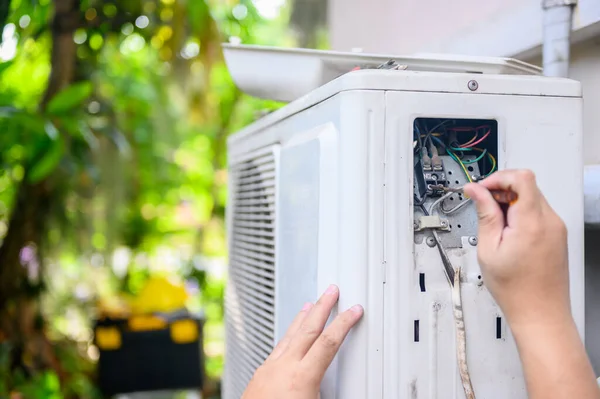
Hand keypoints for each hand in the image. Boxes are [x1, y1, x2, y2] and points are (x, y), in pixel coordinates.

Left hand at [242, 285, 363, 398]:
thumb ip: (333, 395)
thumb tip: (351, 392)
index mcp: (302, 378)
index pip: (328, 342)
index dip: (344, 324)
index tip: (354, 310)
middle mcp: (284, 368)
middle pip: (308, 329)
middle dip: (323, 307)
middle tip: (331, 291)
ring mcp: (269, 369)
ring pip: (289, 335)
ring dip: (302, 317)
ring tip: (310, 304)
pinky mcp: (260, 374)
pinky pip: (278, 346)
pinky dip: (288, 334)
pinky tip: (289, 335)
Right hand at [466, 170, 598, 397]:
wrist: (540, 312)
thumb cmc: (516, 289)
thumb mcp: (489, 249)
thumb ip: (484, 214)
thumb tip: (475, 191)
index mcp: (532, 222)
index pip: (521, 178)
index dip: (498, 178)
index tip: (482, 189)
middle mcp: (550, 221)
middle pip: (526, 185)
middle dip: (501, 190)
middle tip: (483, 207)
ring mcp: (556, 227)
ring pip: (531, 197)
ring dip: (510, 202)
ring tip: (495, 226)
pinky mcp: (557, 234)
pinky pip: (537, 211)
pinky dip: (520, 213)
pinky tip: (507, 233)